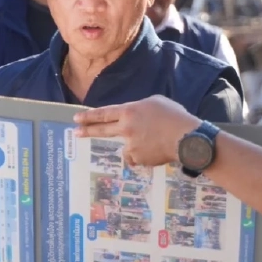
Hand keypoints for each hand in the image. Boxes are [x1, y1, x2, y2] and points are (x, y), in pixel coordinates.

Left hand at [73, 96, 199, 167]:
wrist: (186, 138)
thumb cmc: (174, 116)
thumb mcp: (155, 102)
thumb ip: (139, 109)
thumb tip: (133, 116)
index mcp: (129, 111)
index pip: (104, 113)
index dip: (89, 116)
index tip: (76, 119)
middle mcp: (126, 128)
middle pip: (102, 130)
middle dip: (87, 131)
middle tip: (75, 132)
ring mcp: (130, 145)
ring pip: (127, 148)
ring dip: (137, 146)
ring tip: (155, 142)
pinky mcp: (138, 158)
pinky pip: (137, 158)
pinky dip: (145, 156)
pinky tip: (157, 151)